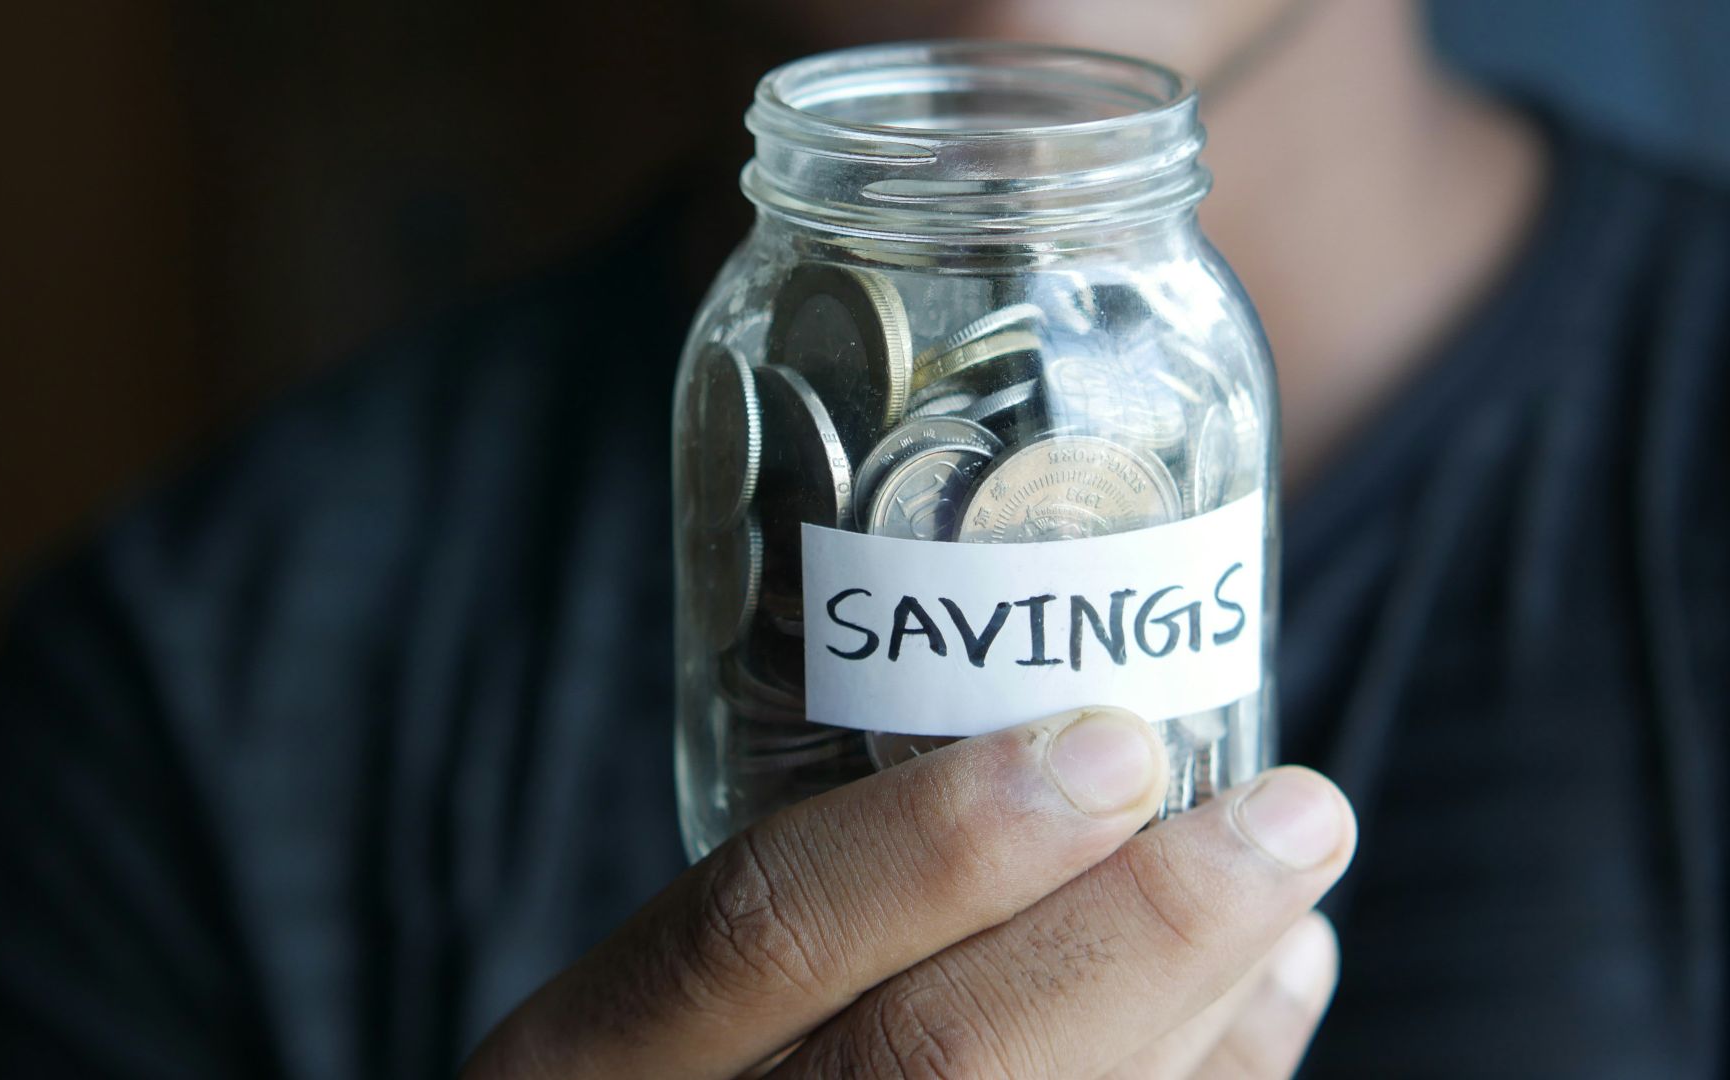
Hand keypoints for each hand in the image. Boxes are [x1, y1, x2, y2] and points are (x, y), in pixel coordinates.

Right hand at [464, 707, 1355, 1078]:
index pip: (754, 932)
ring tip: (1293, 894)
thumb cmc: (671, 1069)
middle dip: (1142, 932)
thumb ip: (787, 894)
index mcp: (587, 1058)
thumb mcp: (652, 988)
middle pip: (939, 1062)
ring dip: (1211, 1012)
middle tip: (1288, 814)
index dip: (938, 840)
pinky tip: (1266, 1001)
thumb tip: (1064, 745)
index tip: (1107, 746)